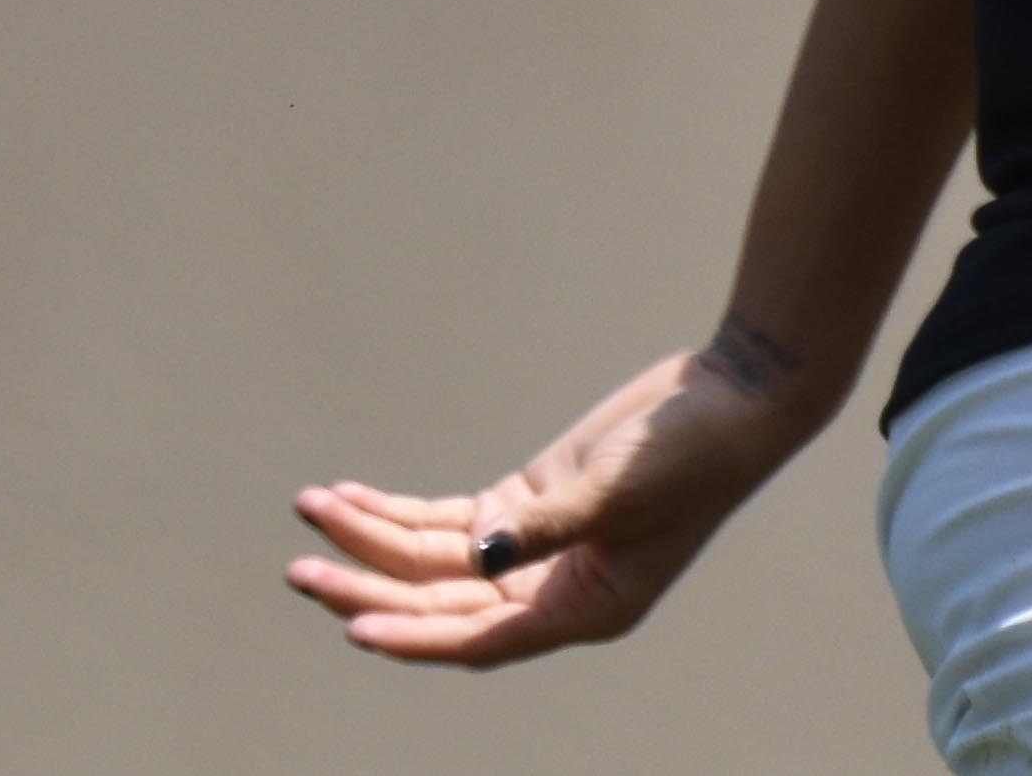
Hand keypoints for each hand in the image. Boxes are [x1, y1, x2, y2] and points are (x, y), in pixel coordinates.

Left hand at [286, 330, 814, 667]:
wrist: (733, 394)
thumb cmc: (690, 452)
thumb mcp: (615, 492)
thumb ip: (541, 526)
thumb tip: (475, 555)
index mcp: (585, 611)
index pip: (478, 637)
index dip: (413, 636)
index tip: (353, 628)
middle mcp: (553, 591)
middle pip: (441, 602)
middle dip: (368, 587)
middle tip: (298, 572)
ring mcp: (535, 546)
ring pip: (435, 560)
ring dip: (371, 540)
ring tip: (308, 513)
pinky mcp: (527, 501)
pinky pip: (447, 520)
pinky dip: (397, 511)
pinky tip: (348, 497)